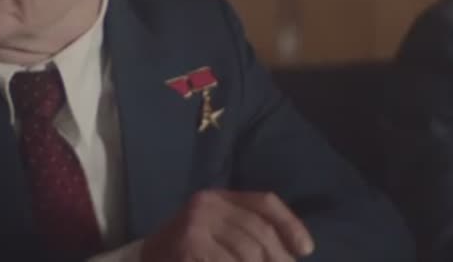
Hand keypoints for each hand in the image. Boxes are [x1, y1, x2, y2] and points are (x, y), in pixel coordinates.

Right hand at [139, 190, 314, 261]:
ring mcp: (196, 223)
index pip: (265, 202)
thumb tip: (294, 252)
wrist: (145, 260)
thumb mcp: (218, 232)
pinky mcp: (190, 244)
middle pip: (260, 230)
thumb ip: (247, 233)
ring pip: (248, 252)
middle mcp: (207, 203)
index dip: (290, 224)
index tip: (306, 250)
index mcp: (219, 197)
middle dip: (279, 257)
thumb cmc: (188, 251)